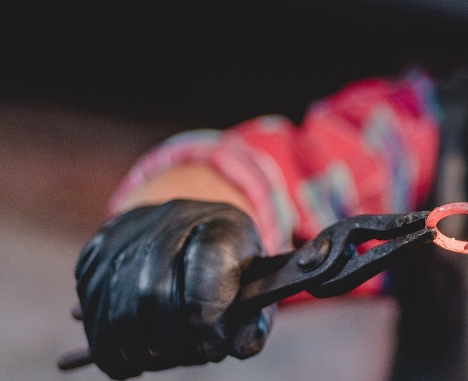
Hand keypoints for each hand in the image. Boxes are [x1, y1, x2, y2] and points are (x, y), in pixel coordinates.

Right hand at [74, 199, 273, 378]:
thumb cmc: (234, 267)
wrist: (196, 225)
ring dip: (131, 347)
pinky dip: (103, 341)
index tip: (212, 350)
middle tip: (180, 358)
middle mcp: (172, 220)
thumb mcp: (260, 287)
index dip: (207, 326)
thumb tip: (240, 347)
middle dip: (167, 340)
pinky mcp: (99, 249)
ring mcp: (129, 233)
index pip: (205, 281)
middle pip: (152, 294)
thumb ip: (257, 320)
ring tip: (152, 362)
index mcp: (223, 228)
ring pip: (115, 304)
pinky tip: (123, 359)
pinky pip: (90, 304)